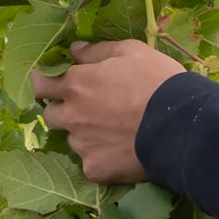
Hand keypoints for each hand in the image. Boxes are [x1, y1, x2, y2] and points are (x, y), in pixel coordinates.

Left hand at [32, 40, 185, 183]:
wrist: (180, 125)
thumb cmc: (157, 80)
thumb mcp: (132, 51)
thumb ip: (97, 50)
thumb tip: (75, 49)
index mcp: (76, 84)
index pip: (38, 83)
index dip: (44, 82)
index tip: (55, 82)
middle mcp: (72, 115)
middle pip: (50, 114)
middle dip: (63, 109)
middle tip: (89, 107)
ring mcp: (82, 145)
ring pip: (72, 139)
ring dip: (84, 133)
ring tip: (113, 130)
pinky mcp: (95, 169)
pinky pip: (90, 163)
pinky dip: (102, 157)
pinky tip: (122, 150)